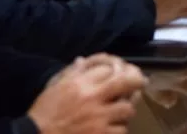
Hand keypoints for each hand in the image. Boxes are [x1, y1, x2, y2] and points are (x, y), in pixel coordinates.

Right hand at [28, 56, 144, 133]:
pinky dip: (119, 129)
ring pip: (127, 109)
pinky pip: (122, 130)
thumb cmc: (44, 112)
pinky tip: (113, 127)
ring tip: (123, 111)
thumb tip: (82, 60)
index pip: (109, 68)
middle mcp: (92, 98)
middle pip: (126, 83)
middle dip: (137, 81)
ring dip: (126, 110)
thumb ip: (71, 73)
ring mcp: (99, 118)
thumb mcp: (54, 87)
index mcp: (80, 83)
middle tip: (142, 82)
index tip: (120, 71)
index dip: (116, 69)